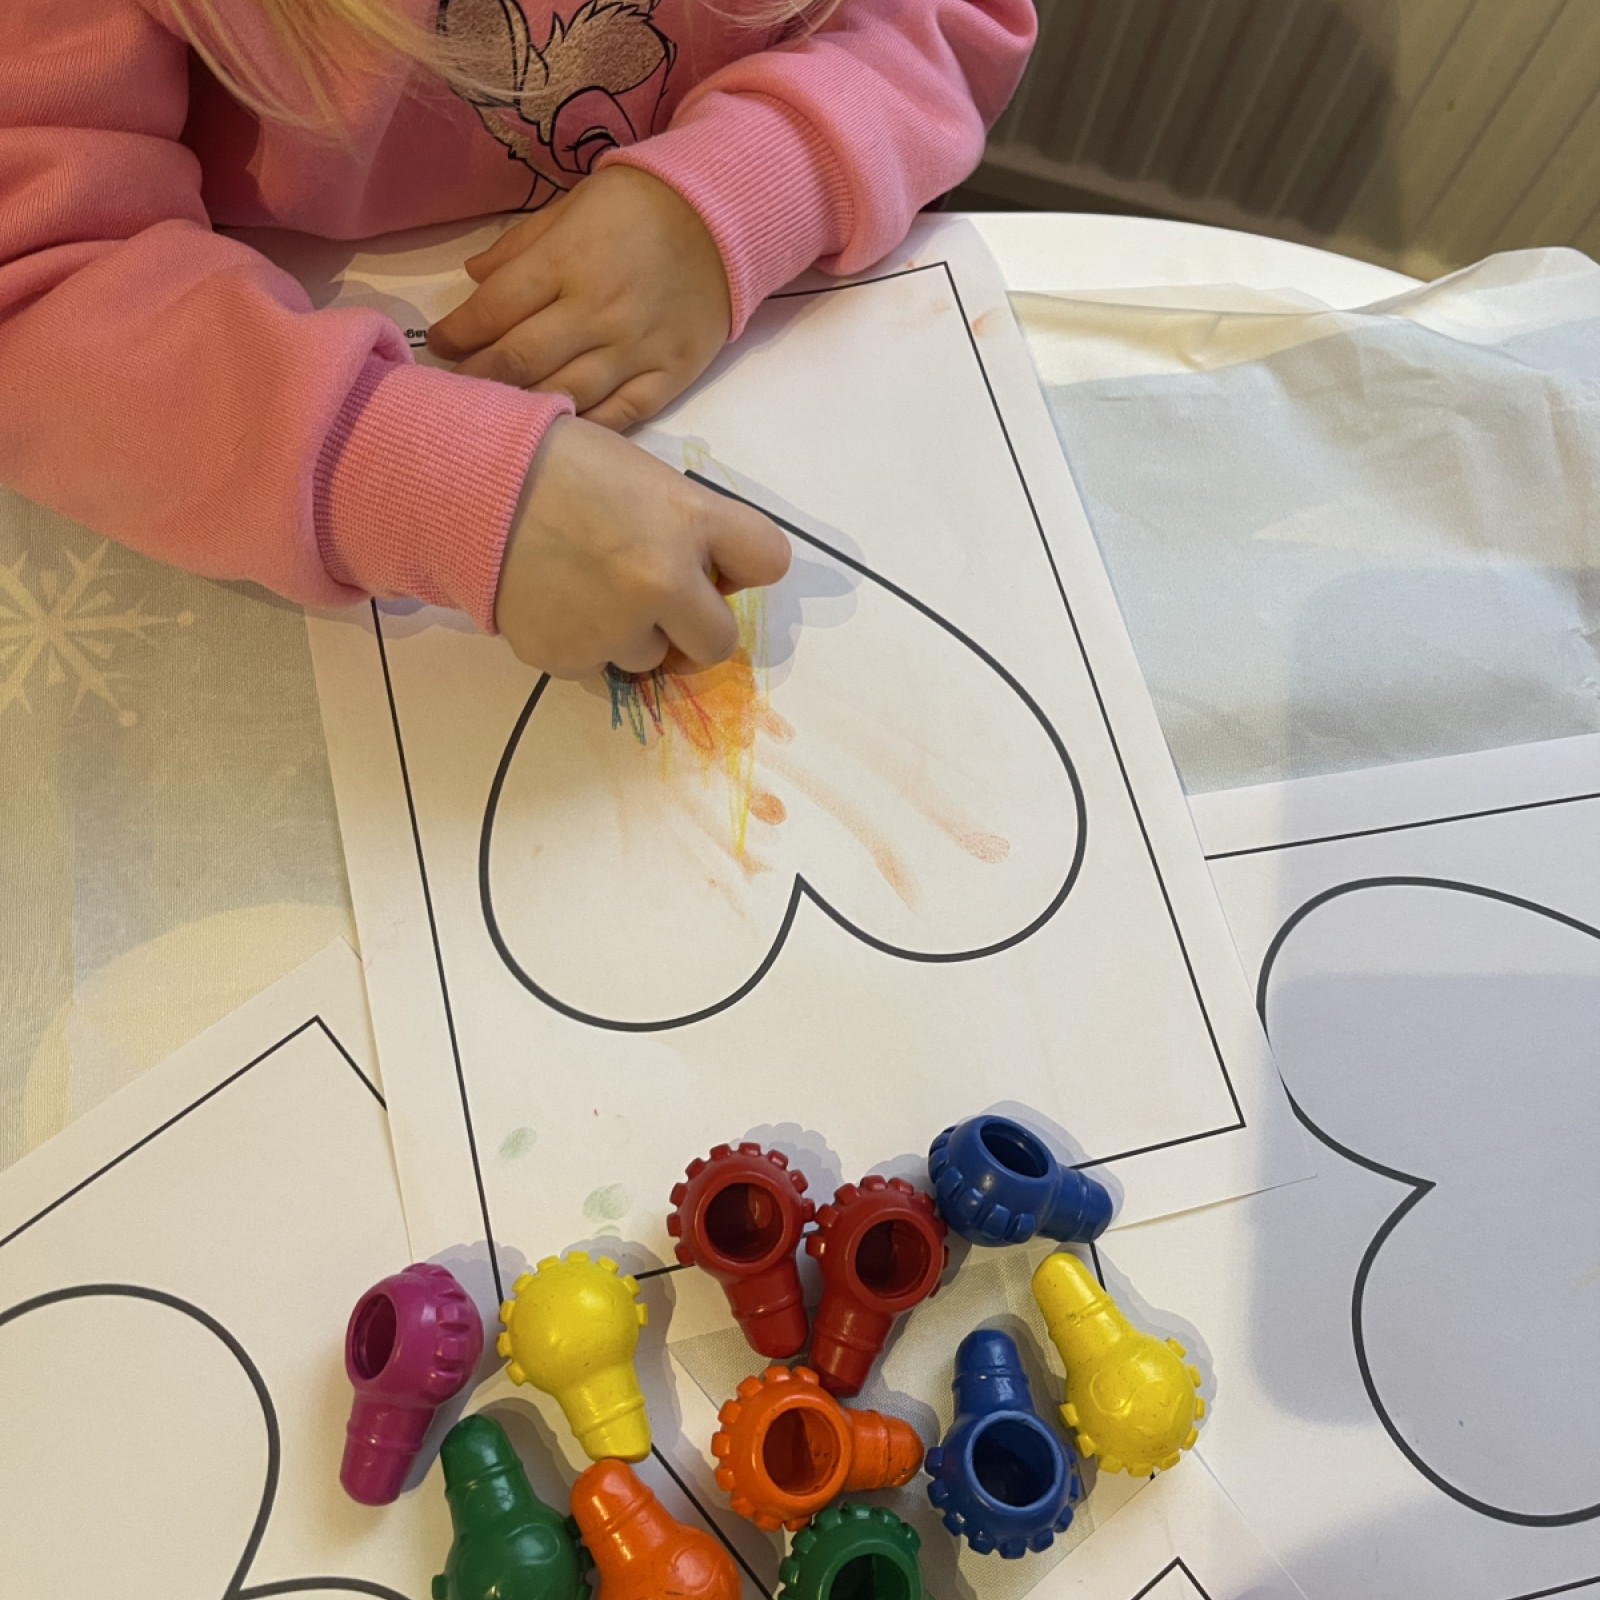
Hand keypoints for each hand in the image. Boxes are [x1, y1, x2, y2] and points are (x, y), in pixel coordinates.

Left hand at [428, 166, 730, 430]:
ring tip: (498, 414)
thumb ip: (521, 245)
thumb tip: (473, 278)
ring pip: (565, 394)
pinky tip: (560, 432)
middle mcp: (595, 312)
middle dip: (477, 378)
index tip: (439, 345)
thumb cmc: (641, 205)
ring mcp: (634, 349)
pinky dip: (584, 428)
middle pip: (520, 360)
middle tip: (455, 389)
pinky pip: (620, 415)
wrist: (727, 218)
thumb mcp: (573, 204)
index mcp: (565, 262)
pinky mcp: (669, 375)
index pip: (492, 309)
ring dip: (523, 408)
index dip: (457, 333)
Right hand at [495, 416, 790, 677]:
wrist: (463, 482)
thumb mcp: (643, 476)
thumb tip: (706, 579)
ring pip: (650, 659)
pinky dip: (580, 645)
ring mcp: (615, 627)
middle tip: (660, 604)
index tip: (720, 568)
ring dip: (630, 635)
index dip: (744, 567)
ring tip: (584, 586)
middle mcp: (663, 581)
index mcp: (689, 519)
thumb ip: (687, 525)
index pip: (769, 560)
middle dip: (695, 629)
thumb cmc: (557, 464)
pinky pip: (594, 669)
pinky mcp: (568, 657)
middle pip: (718, 642)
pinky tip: (552, 600)